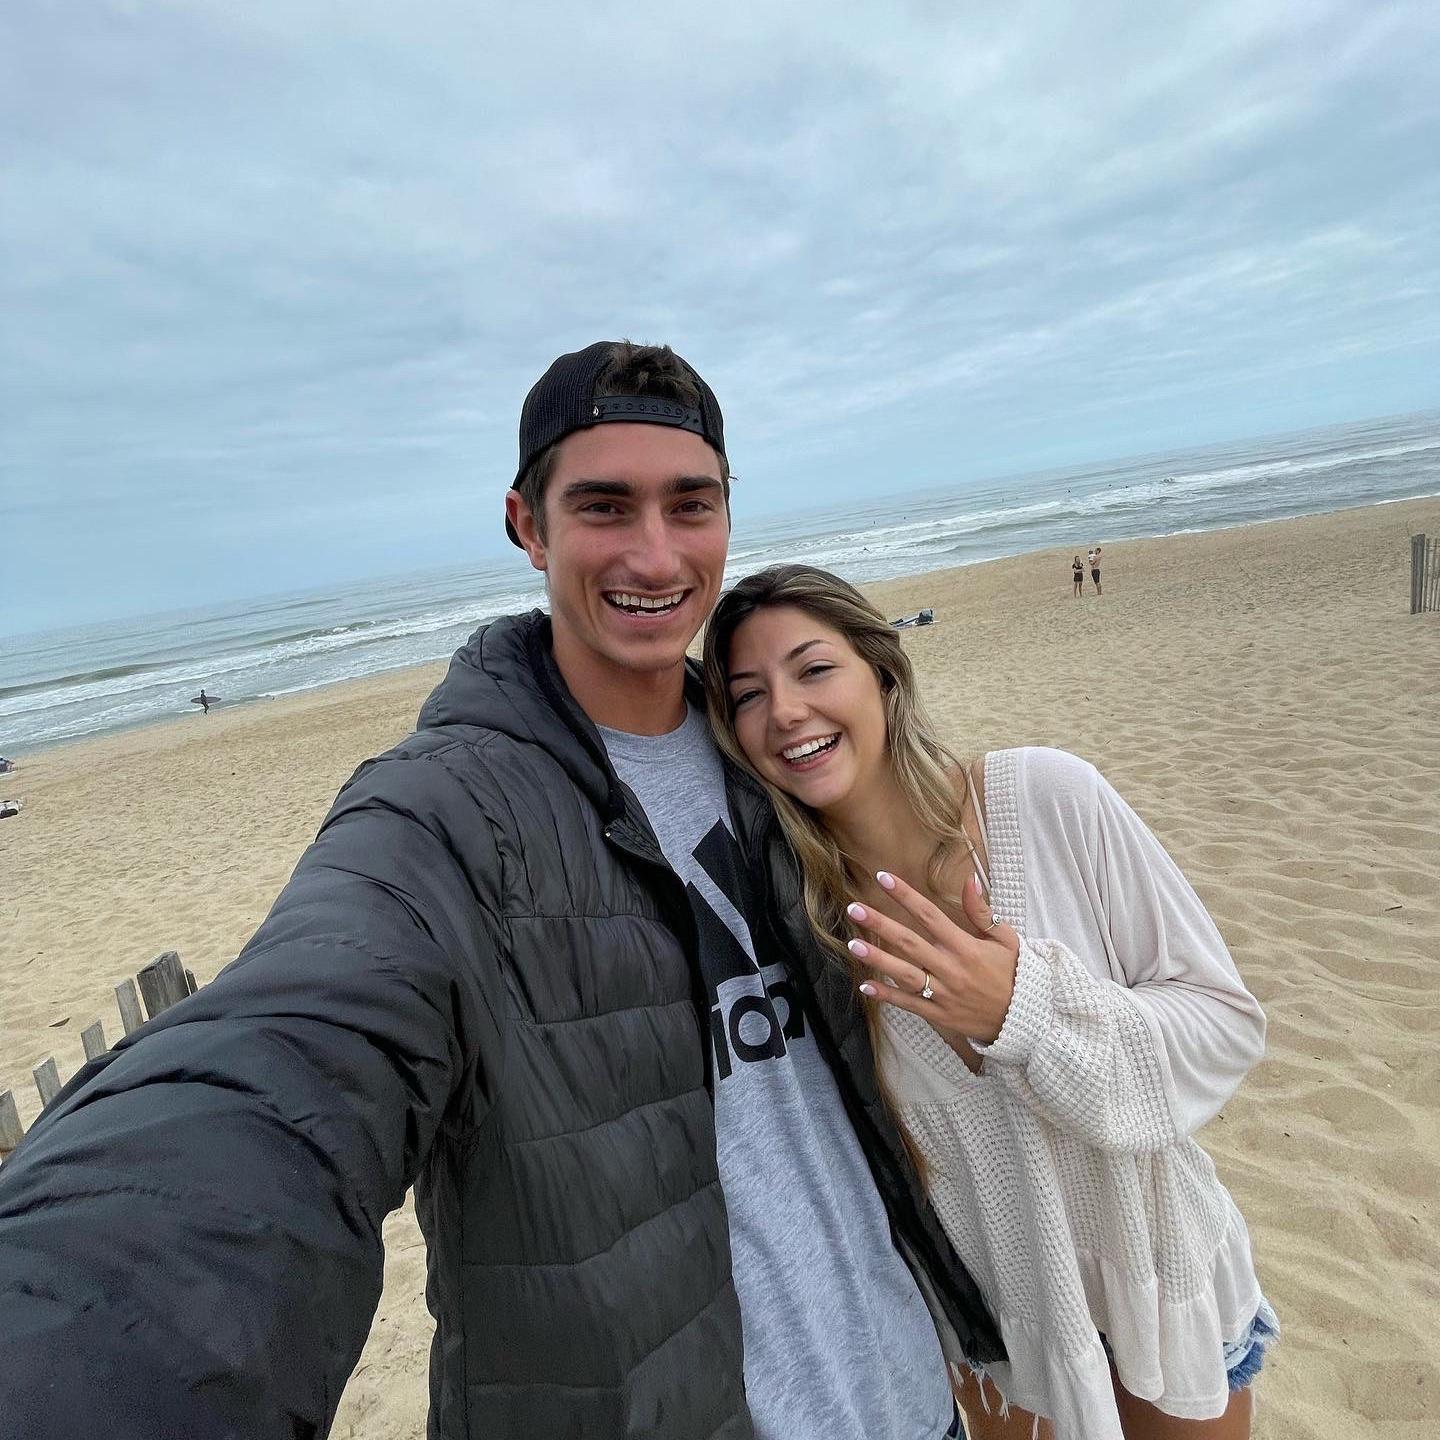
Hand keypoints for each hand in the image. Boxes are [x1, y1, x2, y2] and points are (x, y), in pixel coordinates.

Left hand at [848, 870, 1020, 1048]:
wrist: (1025, 1020)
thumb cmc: (1015, 974)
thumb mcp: (1006, 939)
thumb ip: (982, 912)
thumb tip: (970, 881)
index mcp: (966, 947)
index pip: (930, 915)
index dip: (905, 895)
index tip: (883, 878)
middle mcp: (951, 968)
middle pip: (909, 942)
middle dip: (880, 924)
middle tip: (854, 909)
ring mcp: (944, 993)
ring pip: (904, 974)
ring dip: (877, 959)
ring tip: (852, 945)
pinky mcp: (939, 1014)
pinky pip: (909, 1004)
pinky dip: (887, 996)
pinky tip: (866, 985)